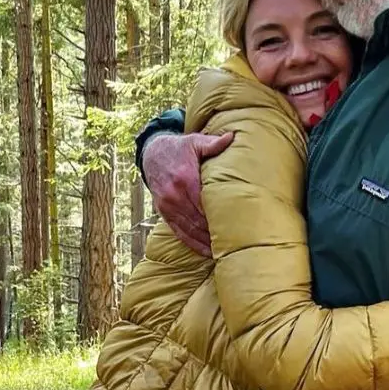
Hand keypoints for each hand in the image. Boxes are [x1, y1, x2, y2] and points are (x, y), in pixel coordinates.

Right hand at [143, 132, 233, 255]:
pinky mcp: (164, 212)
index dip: (218, 215)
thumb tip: (232, 136)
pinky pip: (179, 232)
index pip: (204, 202)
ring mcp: (168, 206)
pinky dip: (192, 243)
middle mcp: (174, 195)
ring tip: (224, 252)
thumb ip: (213, 143)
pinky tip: (205, 251)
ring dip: (205, 242)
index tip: (236, 225)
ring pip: (189, 229)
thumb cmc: (180, 148)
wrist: (153, 153)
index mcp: (185, 178)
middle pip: (198, 219)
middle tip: (236, 243)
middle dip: (215, 232)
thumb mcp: (195, 141)